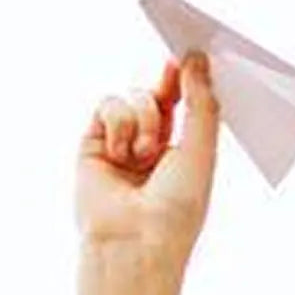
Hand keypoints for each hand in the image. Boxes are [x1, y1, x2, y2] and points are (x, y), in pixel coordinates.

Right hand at [77, 51, 219, 271]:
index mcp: (184, 153)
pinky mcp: (93, 144)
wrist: (135, 242)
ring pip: (134, 98)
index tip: (196, 53)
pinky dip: (120, 123)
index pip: (187, 106)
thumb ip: (200, 104)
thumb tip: (196, 59)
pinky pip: (108, 106)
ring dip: (145, 118)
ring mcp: (122, 145)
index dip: (191, 80)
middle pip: (158, 95)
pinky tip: (123, 153)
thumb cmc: (176, 208)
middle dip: (169, 82)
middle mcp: (152, 147)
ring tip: (146, 154)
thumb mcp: (201, 150)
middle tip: (177, 63)